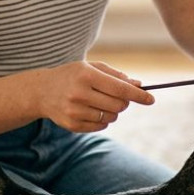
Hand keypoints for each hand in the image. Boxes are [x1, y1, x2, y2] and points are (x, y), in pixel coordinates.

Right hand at [39, 61, 153, 132]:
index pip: (120, 88)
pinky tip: (92, 110)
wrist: (42, 91)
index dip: (138, 95)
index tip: (151, 99)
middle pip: (118, 105)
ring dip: (113, 111)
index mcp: (86, 75)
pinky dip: (103, 119)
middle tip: (120, 97)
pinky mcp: (71, 125)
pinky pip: (100, 126)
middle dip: (125, 102)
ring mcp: (74, 111)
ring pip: (111, 117)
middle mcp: (79, 93)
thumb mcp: (91, 67)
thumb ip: (116, 76)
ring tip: (101, 102)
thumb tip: (138, 86)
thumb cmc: (73, 75)